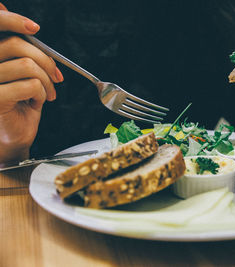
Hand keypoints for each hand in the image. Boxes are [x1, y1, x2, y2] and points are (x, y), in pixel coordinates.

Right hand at [0, 3, 63, 165]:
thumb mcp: (25, 75)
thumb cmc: (20, 104)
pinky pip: (30, 85)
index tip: (34, 28)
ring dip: (47, 82)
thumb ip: (25, 54)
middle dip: (46, 61)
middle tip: (57, 78)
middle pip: (17, 45)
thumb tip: (30, 28)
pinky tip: (36, 103)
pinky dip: (41, 94)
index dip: (12, 20)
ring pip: (28, 65)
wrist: (15, 135)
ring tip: (47, 95)